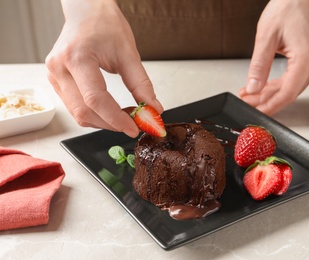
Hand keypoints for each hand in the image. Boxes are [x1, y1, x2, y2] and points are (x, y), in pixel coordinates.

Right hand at [45, 0, 162, 136]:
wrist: (86, 11)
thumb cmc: (105, 25)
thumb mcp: (128, 53)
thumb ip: (141, 84)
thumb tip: (153, 109)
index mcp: (77, 57)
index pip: (96, 100)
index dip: (116, 119)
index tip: (134, 128)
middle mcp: (59, 68)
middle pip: (84, 112)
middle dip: (111, 123)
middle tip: (133, 124)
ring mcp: (53, 75)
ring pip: (77, 113)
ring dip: (102, 121)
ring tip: (123, 116)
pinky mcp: (55, 81)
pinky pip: (74, 107)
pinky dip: (93, 114)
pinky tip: (109, 110)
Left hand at [239, 0, 308, 114]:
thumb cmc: (289, 6)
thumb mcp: (267, 36)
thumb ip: (259, 66)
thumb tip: (252, 88)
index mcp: (307, 59)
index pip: (287, 93)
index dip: (270, 106)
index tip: (255, 112)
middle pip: (288, 93)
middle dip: (265, 101)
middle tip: (246, 103)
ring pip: (289, 87)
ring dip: (268, 94)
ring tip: (249, 96)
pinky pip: (291, 79)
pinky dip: (275, 85)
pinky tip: (261, 88)